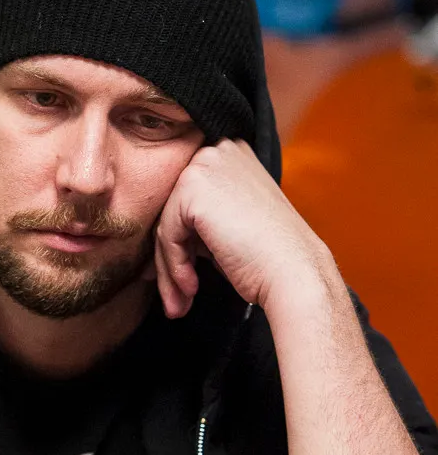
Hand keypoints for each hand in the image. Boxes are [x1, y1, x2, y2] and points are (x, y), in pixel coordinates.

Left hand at [151, 139, 329, 318]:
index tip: (179, 279)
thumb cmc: (267, 257)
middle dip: (171, 260)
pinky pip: (167, 233)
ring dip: (170, 270)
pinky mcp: (192, 186)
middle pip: (173, 211)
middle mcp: (217, 150)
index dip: (180, 243)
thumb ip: (198, 222)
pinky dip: (174, 265)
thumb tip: (161, 243)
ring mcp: (204, 164)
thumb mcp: (229, 226)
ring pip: (166, 224)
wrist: (293, 271)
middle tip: (176, 298)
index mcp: (229, 155)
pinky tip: (191, 287)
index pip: (187, 200)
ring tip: (179, 304)